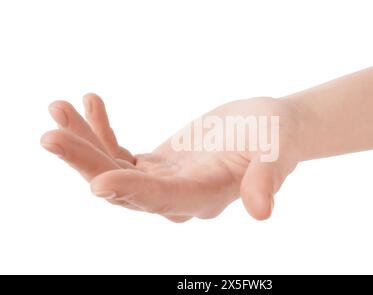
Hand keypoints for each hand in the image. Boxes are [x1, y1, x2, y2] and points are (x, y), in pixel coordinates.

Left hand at [41, 94, 300, 221]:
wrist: (269, 127)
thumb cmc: (276, 136)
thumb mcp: (275, 151)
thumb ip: (265, 178)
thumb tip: (261, 212)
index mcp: (206, 196)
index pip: (165, 199)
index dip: (134, 192)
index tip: (98, 182)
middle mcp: (178, 196)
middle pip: (125, 189)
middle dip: (87, 163)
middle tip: (51, 135)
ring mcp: (163, 181)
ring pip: (112, 170)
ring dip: (83, 142)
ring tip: (58, 107)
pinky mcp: (156, 164)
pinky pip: (118, 152)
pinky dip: (100, 130)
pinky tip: (89, 101)